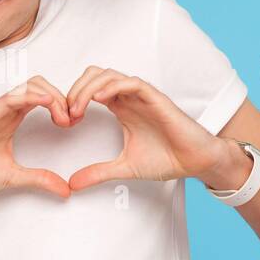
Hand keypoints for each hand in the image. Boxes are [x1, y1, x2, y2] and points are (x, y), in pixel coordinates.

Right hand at [0, 75, 73, 206]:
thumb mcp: (16, 178)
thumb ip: (40, 179)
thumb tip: (66, 190)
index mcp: (11, 119)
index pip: (42, 97)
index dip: (62, 104)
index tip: (74, 123)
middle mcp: (4, 110)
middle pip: (39, 85)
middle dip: (61, 97)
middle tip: (73, 119)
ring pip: (29, 86)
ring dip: (52, 96)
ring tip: (64, 116)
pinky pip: (12, 97)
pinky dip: (32, 96)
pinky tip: (47, 103)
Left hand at [64, 67, 230, 191]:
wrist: (196, 162)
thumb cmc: (167, 159)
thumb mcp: (124, 167)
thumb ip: (98, 172)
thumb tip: (72, 184)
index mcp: (121, 108)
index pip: (90, 89)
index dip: (73, 99)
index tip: (64, 121)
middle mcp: (129, 98)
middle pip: (95, 76)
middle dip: (76, 89)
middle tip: (66, 112)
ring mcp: (142, 96)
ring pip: (109, 75)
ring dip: (89, 87)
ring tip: (77, 107)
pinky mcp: (156, 98)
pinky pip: (132, 83)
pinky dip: (113, 86)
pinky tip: (99, 99)